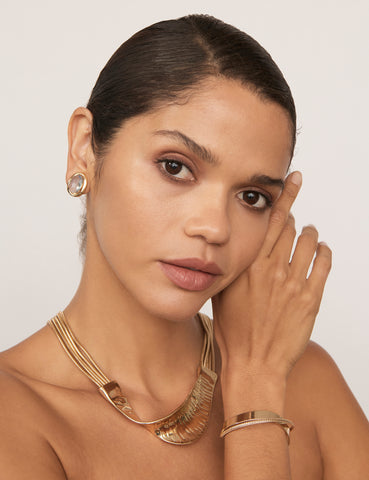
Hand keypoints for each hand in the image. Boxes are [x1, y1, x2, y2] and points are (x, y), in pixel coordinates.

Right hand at [212, 172, 331, 379]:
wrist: (253, 364)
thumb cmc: (233, 331)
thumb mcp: (222, 292)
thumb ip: (232, 266)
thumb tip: (239, 247)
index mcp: (250, 266)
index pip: (271, 221)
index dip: (284, 196)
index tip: (293, 179)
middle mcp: (273, 270)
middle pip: (291, 228)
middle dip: (294, 217)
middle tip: (294, 216)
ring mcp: (294, 284)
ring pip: (309, 243)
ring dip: (310, 233)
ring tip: (309, 234)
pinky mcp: (311, 299)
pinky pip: (323, 265)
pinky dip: (324, 252)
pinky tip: (321, 250)